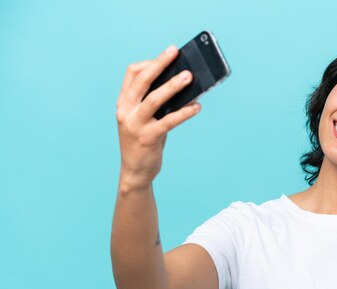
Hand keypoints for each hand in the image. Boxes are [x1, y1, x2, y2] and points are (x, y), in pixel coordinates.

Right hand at [115, 45, 200, 190]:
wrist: (135, 172)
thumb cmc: (145, 142)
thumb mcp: (145, 119)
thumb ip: (158, 104)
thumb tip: (184, 86)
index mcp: (124, 103)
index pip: (132, 74)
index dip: (150, 63)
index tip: (167, 57)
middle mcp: (126, 111)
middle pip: (142, 80)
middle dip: (159, 64)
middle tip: (174, 52)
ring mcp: (135, 124)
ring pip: (154, 99)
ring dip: (173, 86)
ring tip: (189, 76)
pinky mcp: (148, 138)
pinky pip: (169, 121)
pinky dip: (184, 112)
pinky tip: (197, 107)